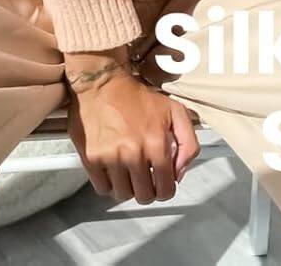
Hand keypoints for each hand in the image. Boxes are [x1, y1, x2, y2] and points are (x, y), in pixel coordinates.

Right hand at [65, 59, 201, 202]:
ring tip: (127, 169)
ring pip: (122, 195)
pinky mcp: (91, 158)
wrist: (102, 83)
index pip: (166, 189)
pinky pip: (102, 188)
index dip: (166, 189)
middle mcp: (133, 153)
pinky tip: (112, 167)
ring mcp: (111, 157)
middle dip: (147, 189)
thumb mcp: (174, 111)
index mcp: (156, 143)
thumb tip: (180, 172)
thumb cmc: (137, 97)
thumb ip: (189, 142)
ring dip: (127, 187)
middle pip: (144, 196)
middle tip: (144, 176)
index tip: (160, 182)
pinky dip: (108, 183)